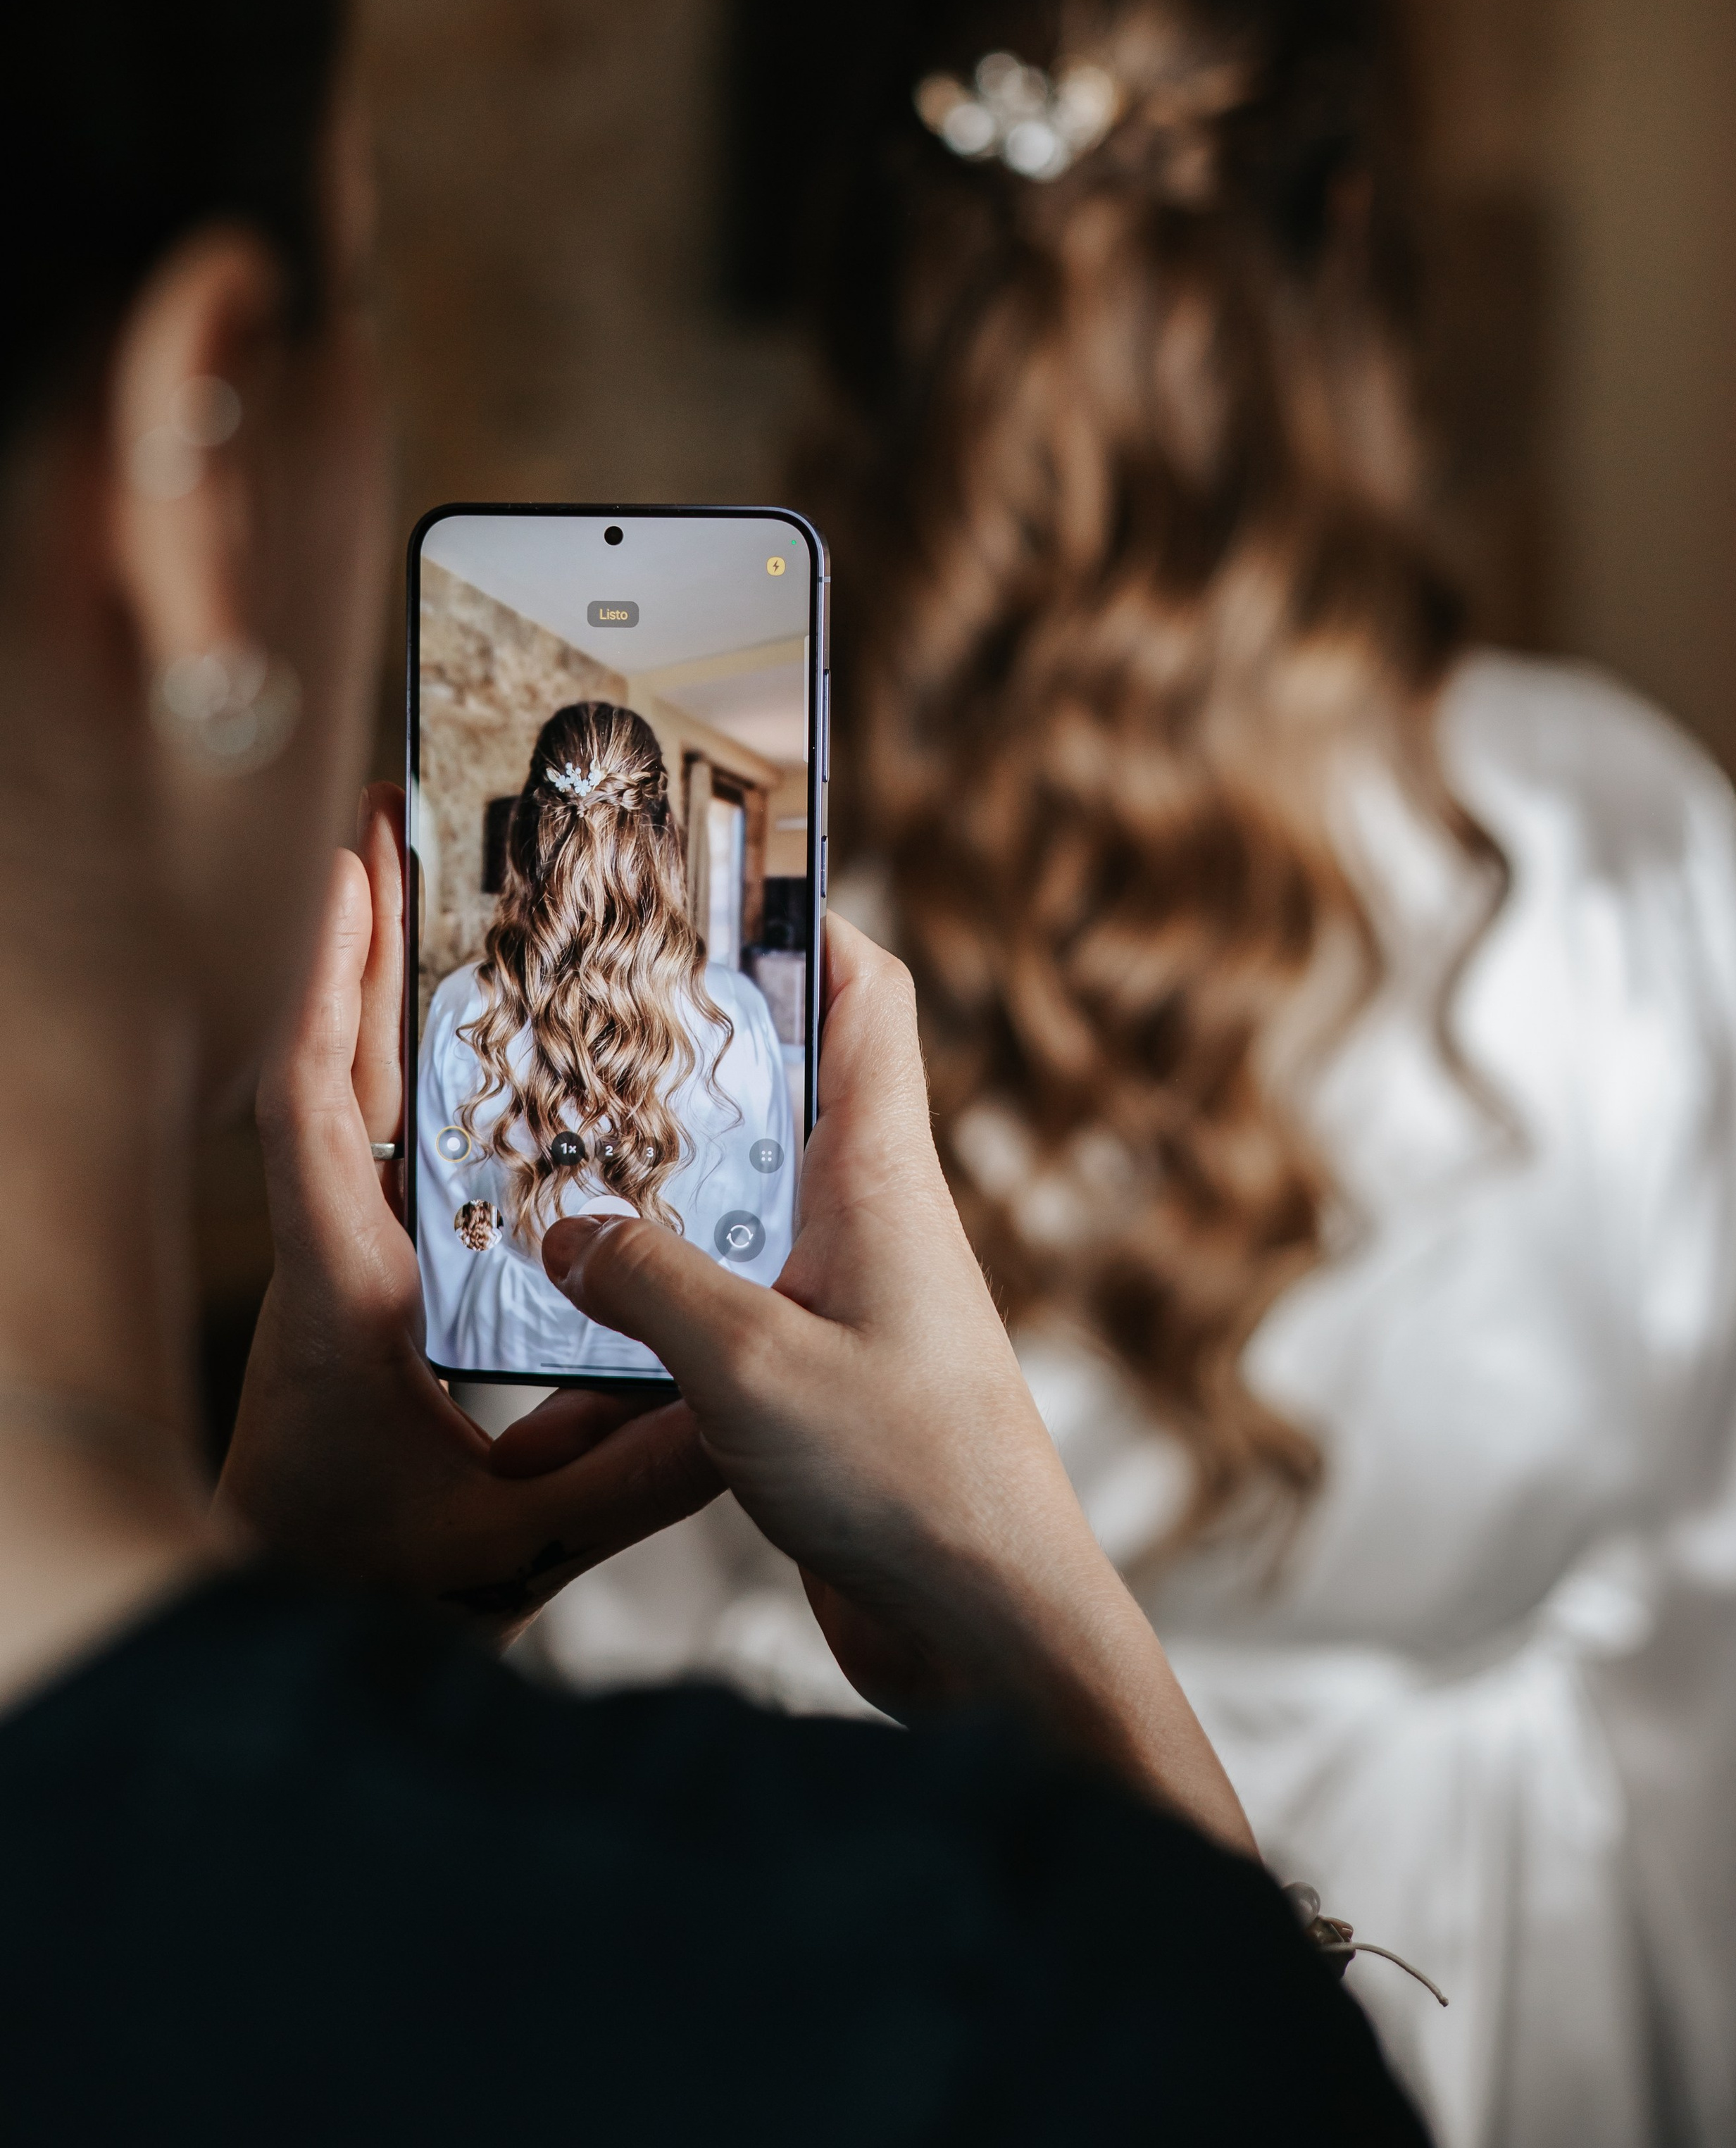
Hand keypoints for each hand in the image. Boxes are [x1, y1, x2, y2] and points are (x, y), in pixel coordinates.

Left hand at [216, 785, 723, 1626]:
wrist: (279, 1625)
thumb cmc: (368, 1584)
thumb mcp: (509, 1543)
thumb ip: (632, 1479)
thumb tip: (745, 1413)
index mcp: (346, 1292)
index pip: (312, 1116)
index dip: (330, 988)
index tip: (351, 879)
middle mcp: (335, 1249)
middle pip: (333, 1063)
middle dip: (363, 936)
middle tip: (394, 821)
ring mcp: (348, 1251)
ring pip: (357, 1091)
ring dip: (385, 979)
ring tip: (428, 874)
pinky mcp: (374, 1267)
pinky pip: (388, 1138)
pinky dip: (412, 1056)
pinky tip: (475, 1013)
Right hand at [544, 915, 1254, 1851]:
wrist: (991, 1631)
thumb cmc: (911, 1480)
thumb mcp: (749, 1363)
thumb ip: (646, 1281)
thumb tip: (566, 1229)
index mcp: (880, 1178)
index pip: (867, 1001)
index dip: (808, 924)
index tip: (721, 876)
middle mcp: (865, 1223)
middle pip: (774, 1102)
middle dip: (674, 1070)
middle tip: (565, 1036)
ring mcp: (841, 1305)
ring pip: (728, 1222)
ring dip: (641, 1218)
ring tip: (528, 1194)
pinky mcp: (814, 1388)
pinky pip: (715, 1327)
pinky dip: (644, 1334)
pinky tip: (559, 1373)